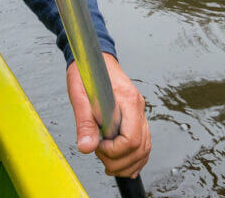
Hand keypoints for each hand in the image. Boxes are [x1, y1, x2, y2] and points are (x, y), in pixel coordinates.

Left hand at [67, 53, 150, 177]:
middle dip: (120, 162)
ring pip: (145, 147)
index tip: (97, 147)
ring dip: (128, 164)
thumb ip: (84, 123)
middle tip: (101, 159)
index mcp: (127, 100)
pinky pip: (143, 142)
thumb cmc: (86, 73)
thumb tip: (86, 148)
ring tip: (109, 166)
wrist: (92, 58)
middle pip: (141, 147)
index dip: (114, 151)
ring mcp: (138, 112)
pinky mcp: (135, 116)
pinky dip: (135, 158)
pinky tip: (124, 165)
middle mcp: (137, 107)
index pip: (131, 139)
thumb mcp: (79, 95)